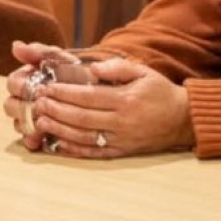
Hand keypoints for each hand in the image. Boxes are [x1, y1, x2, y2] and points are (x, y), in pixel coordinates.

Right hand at [2, 41, 78, 150]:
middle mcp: (23, 99)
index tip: (35, 88)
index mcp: (24, 79)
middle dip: (22, 108)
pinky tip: (39, 139)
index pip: (12, 84)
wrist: (95, 88)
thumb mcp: (59, 58)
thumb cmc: (74, 71)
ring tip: (40, 125)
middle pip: (10, 106)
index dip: (20, 87)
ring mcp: (30, 117)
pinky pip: (29, 139)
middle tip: (38, 108)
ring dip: (26, 125)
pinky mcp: (40, 133)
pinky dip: (32, 140)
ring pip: (18, 123)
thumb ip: (39, 52)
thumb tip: (16, 46)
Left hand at [34, 57, 194, 157]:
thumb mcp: (143, 72)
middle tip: (38, 103)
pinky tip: (58, 144)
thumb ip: (117, 68)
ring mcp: (121, 139)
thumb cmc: (160, 92)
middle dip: (57, 111)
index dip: (65, 93)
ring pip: (85, 137)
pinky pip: (95, 153)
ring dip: (60, 130)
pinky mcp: (122, 152)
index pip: (88, 97)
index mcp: (125, 100)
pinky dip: (75, 150)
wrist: (183, 120)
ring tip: (41, 122)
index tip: (47, 87)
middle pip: (82, 118)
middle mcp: (122, 122)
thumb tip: (93, 68)